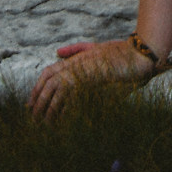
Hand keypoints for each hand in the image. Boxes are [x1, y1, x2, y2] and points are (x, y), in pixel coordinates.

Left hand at [27, 38, 155, 116]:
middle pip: (48, 82)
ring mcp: (84, 71)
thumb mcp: (95, 48)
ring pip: (57, 90)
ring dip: (48, 108)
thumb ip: (76, 50)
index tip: (32, 103)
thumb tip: (57, 52)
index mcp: (75, 58)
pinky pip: (73, 97)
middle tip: (33, 117)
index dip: (37, 88)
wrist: (139, 54)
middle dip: (38, 100)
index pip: (48, 72)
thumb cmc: (121, 52)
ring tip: (45, 123)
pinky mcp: (93, 81)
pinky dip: (65, 110)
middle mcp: (76, 64)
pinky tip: (62, 121)